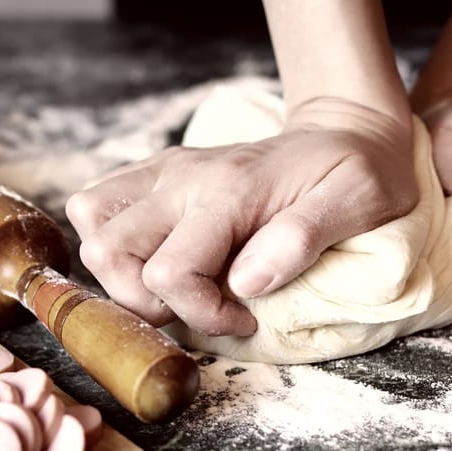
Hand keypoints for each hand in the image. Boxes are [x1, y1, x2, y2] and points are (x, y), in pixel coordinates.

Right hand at [65, 97, 416, 335]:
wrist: (344, 131)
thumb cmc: (358, 173)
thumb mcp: (359, 200)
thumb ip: (303, 237)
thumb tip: (247, 282)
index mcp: (229, 191)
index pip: (171, 272)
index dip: (200, 315)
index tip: (243, 319)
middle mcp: (183, 177)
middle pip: (108, 252)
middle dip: (145, 301)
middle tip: (198, 306)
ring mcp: (164, 172)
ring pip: (91, 228)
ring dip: (120, 274)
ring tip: (175, 287)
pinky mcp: (156, 173)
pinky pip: (97, 206)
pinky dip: (114, 244)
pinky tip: (160, 257)